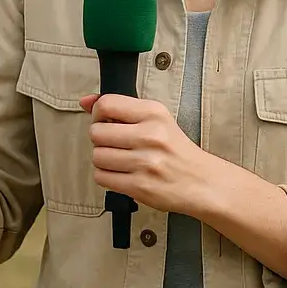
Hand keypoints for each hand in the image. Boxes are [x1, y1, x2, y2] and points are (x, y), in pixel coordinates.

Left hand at [81, 93, 211, 216]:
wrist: (201, 182)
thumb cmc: (175, 150)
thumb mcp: (156, 119)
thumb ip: (120, 108)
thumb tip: (84, 101)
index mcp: (153, 113)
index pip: (106, 105)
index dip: (97, 114)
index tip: (104, 121)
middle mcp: (149, 135)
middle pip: (96, 133)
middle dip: (100, 140)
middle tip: (114, 144)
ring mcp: (145, 162)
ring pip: (97, 156)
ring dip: (103, 160)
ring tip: (119, 160)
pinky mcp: (140, 186)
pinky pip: (102, 178)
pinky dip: (107, 177)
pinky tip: (121, 173)